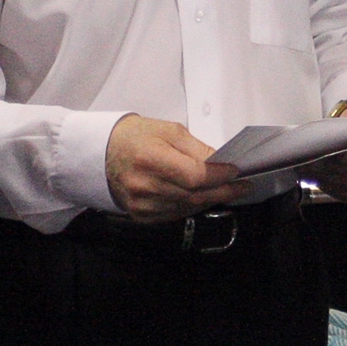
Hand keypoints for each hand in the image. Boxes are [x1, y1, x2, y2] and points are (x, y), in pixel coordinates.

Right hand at [105, 114, 249, 222]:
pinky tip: (203, 198)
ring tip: (227, 191)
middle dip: (222, 190)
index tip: (235, 171)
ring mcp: (141, 204)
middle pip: (194, 194)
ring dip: (210, 200)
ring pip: (188, 207)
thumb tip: (221, 163)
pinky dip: (193, 206)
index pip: (195, 175)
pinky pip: (175, 215)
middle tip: (242, 186)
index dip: (219, 175)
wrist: (103, 152)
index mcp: (150, 159)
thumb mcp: (169, 130)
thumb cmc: (136, 136)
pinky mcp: (140, 215)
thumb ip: (197, 148)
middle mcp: (144, 185)